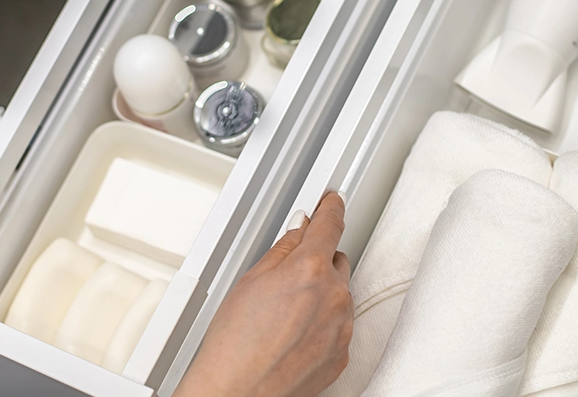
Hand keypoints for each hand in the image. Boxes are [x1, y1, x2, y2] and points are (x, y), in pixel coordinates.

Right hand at [175, 192, 352, 396]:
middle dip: (316, 263)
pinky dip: (322, 325)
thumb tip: (299, 230)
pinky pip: (339, 326)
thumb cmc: (234, 347)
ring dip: (320, 296)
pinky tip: (291, 337)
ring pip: (339, 295)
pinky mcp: (343, 354)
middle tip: (286, 279)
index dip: (332, 207)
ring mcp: (342, 327)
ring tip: (281, 319)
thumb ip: (281, 250)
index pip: (330, 225)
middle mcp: (334, 296)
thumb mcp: (249, 282)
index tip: (333, 200)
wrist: (239, 396)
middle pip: (336, 262)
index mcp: (310, 270)